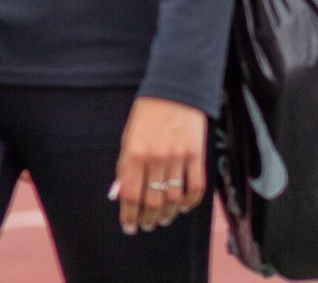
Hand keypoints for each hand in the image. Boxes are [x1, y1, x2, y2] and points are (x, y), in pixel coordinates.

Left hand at [113, 97, 206, 233]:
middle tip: (149, 225)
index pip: (130, 196)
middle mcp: (155, 158)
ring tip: (165, 218)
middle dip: (149, 219)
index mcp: (134, 154)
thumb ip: (125, 167)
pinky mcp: (195, 153)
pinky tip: (185, 206)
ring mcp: (177, 156)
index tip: (130, 227)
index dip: (129, 216)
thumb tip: (122, 196)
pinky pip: (195, 186)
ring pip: (174, 198)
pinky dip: (190, 201)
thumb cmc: (148, 115)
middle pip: (152, 202)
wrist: (175, 89)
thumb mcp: (129, 138)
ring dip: (169, 213)